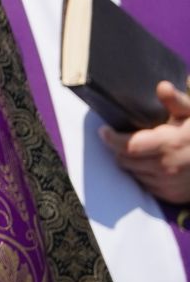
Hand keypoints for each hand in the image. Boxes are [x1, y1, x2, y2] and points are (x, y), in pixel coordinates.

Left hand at [100, 82, 189, 203]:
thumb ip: (176, 101)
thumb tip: (162, 86)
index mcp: (170, 144)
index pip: (128, 146)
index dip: (111, 138)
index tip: (104, 130)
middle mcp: (166, 167)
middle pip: (124, 160)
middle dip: (120, 149)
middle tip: (124, 138)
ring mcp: (168, 184)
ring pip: (132, 173)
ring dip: (131, 162)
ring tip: (142, 151)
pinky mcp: (170, 195)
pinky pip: (145, 185)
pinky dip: (144, 174)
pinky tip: (153, 164)